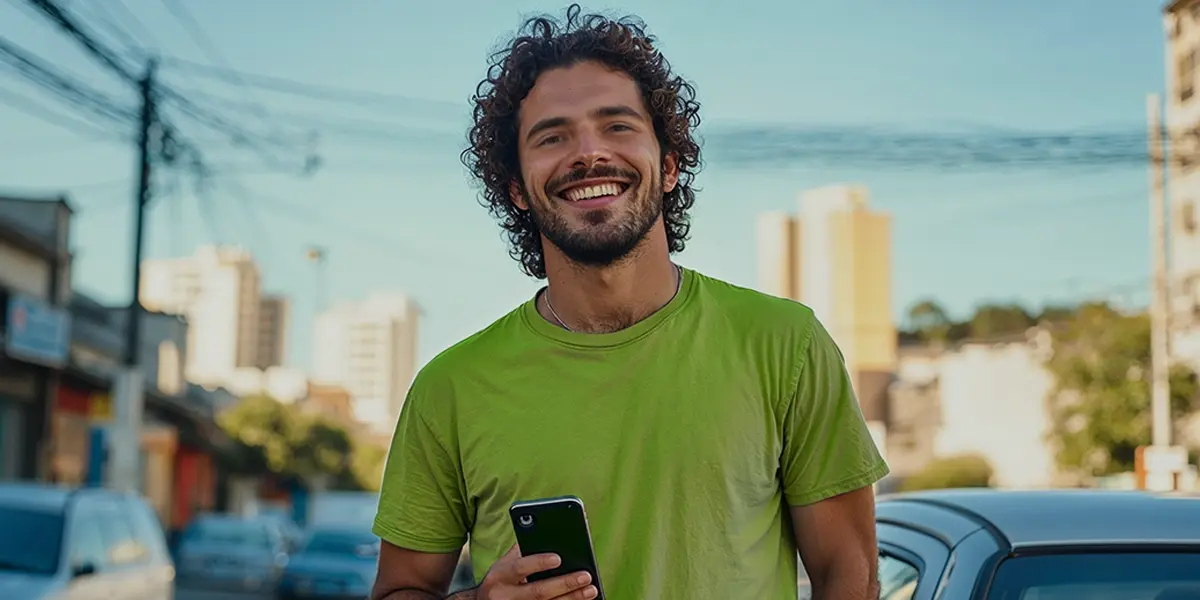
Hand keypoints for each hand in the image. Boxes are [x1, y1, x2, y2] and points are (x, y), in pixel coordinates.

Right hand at [476, 545, 597, 599]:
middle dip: (564, 584)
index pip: (520, 568)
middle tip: (586, 575)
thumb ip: (522, 551)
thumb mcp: (503, 564)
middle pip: (538, 592)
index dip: (539, 562)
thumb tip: (549, 534)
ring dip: (571, 599)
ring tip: (591, 589)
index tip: (559, 558)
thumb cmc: (500, 580)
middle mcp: (505, 596)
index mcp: (500, 576)